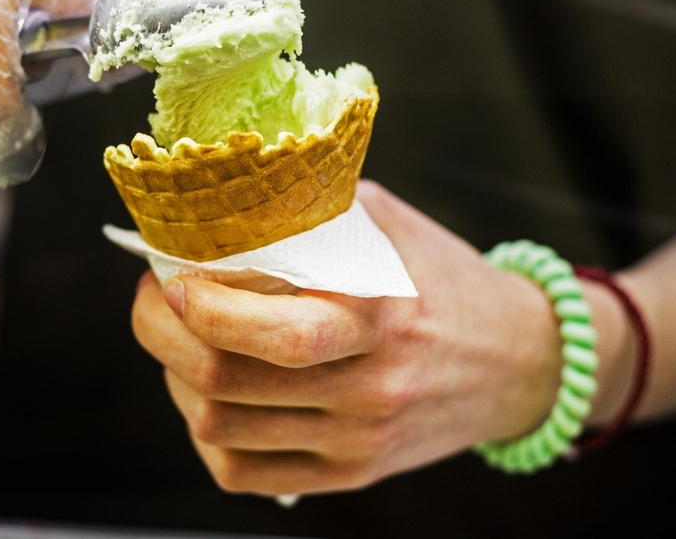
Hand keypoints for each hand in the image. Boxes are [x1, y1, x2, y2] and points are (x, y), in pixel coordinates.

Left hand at [131, 180, 564, 496]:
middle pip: (222, 381)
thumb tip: (213, 202)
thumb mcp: (387, 224)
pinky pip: (244, 473)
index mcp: (379, 310)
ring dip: (177, 379)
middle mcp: (368, 383)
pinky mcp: (350, 473)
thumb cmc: (440, 278)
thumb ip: (308, 208)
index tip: (169, 274)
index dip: (194, 304)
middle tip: (157, 300)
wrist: (519, 360)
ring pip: (220, 427)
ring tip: (184, 342)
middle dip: (162, 334)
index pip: (268, 330)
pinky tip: (215, 397)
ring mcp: (358, 438)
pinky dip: (208, 435)